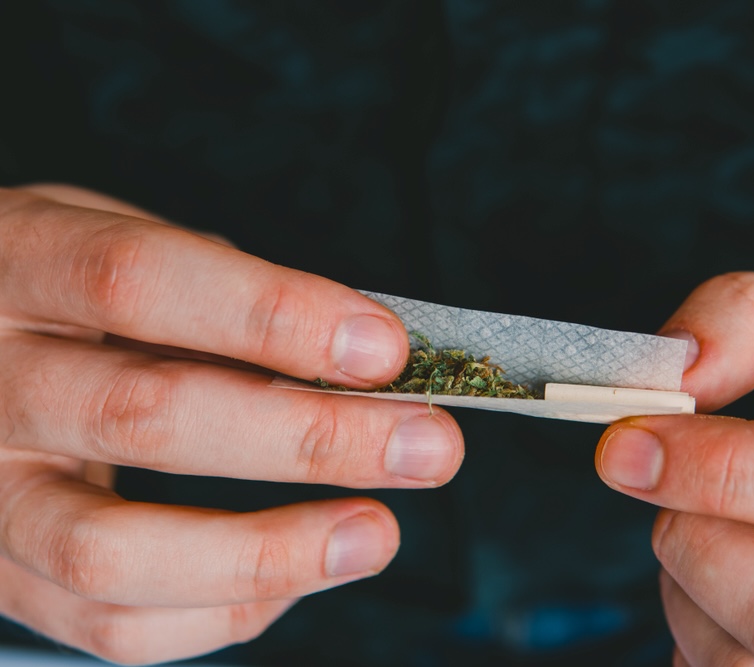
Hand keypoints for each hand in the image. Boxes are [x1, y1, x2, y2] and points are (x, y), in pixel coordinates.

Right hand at [0, 185, 463, 664]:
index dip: (272, 315)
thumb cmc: (62, 291)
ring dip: (270, 552)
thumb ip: (218, 293)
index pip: (139, 282)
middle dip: (309, 438)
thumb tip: (358, 358)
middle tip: (426, 445)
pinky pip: (111, 628)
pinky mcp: (0, 578)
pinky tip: (297, 575)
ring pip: (114, 554)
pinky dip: (221, 612)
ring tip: (375, 535)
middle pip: (146, 418)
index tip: (385, 347)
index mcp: (17, 266)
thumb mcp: (116, 243)